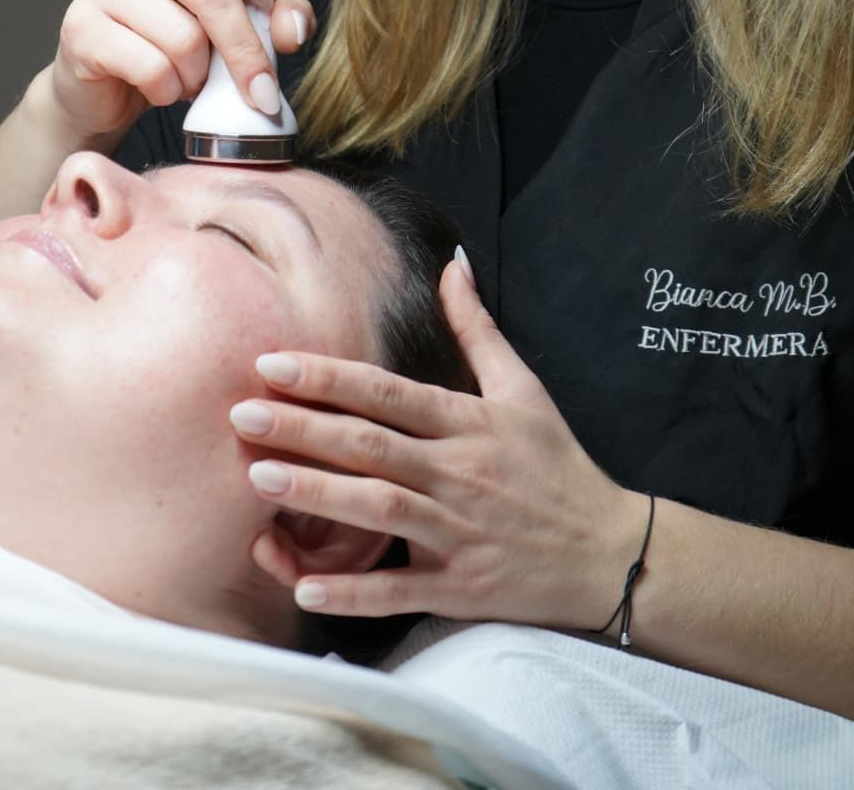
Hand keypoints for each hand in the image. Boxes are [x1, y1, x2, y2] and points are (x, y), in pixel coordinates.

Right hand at [47, 0, 314, 142]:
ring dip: (199, 75)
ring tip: (192, 79)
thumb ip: (274, 19)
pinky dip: (169, 90)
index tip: (262, 4)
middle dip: (244, 48)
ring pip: (183, 37)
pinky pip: (150, 66)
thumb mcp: (235, 28)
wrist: (108, 92)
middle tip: (258, 87)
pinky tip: (163, 88)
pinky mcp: (81, 28)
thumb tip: (293, 29)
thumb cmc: (177, 48)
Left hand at [235, 260, 644, 627]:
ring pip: (380, 511)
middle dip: (304, 428)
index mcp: (469, 422)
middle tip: (242, 415)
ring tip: (259, 479)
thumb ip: (477, 328)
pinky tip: (303, 584)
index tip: (274, 363)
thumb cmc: (558, 466)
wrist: (612, 554)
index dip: (331, 377)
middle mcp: (459, 473)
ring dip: (318, 495)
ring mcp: (460, 532)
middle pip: (372, 446)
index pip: (389, 393)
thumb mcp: (524, 388)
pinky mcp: (462, 586)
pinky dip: (353, 591)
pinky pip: (401, 589)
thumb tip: (454, 262)